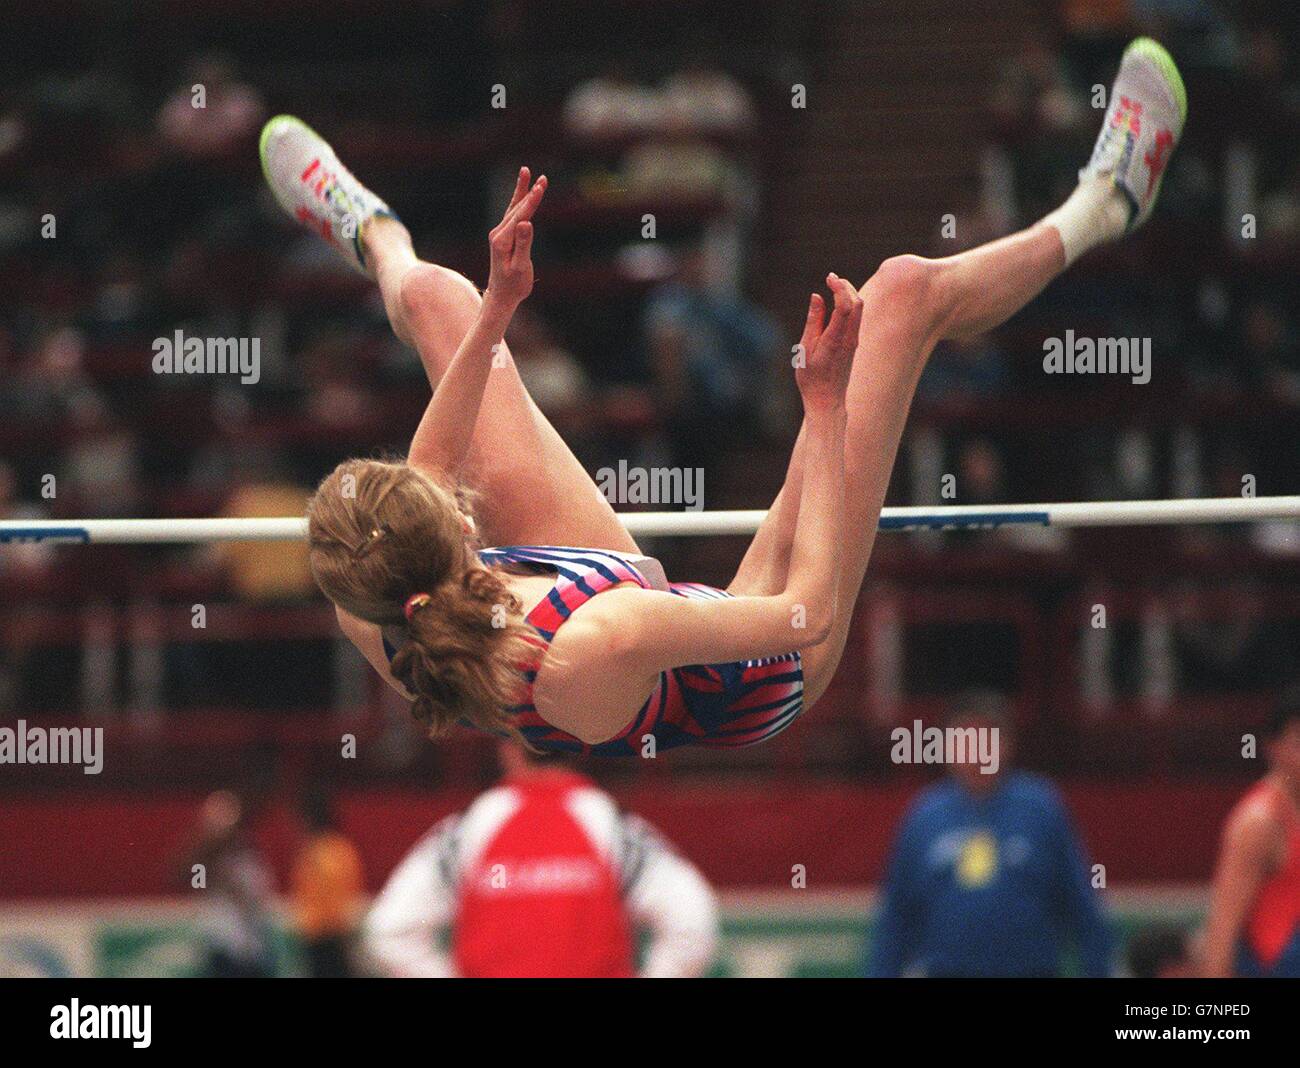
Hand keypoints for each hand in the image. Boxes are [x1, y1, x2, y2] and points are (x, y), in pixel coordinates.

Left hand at [485, 167, 545, 309]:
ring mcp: (500, 233)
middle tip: (542, 178)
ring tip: (526, 172)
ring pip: (513, 208)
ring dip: (522, 191)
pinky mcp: (504, 236)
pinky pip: (512, 214)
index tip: (541, 187)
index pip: (520, 215)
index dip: (532, 201)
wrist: (501, 296)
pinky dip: (519, 202)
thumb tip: (526, 223)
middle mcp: (498, 233)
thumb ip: (523, 244)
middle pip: (516, 208)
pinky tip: (523, 193)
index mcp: (502, 240)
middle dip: (529, 192)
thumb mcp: (520, 267)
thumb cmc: (513, 286)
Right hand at [794, 273, 861, 409]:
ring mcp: (854, 341)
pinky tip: (837, 301)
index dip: (839, 288)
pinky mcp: (853, 343)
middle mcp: (850, 339)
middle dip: (846, 286)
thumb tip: (817, 297)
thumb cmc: (812, 378)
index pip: (846, 306)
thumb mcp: (806, 348)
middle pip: (857, 303)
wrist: (827, 400)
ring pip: (859, 309)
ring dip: (849, 293)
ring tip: (833, 285)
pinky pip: (856, 318)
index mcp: (836, 340)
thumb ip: (813, 321)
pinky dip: (849, 304)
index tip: (828, 278)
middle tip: (831, 278)